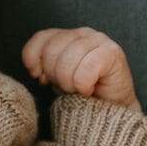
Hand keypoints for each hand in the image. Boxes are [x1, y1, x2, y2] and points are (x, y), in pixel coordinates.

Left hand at [21, 27, 137, 107]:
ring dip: (70, 83)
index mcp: (67, 36)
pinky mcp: (112, 52)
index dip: (34, 61)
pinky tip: (89, 89)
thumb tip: (37, 70)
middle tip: (68, 87)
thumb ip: (44, 68)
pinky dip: (83, 85)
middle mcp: (82, 33)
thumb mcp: (56, 79)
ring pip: (67, 61)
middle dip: (55, 76)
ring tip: (79, 89)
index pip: (40, 38)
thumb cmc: (84, 94)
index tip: (41, 78)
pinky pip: (85, 70)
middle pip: (52, 50)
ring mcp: (99, 40)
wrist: (112, 112)